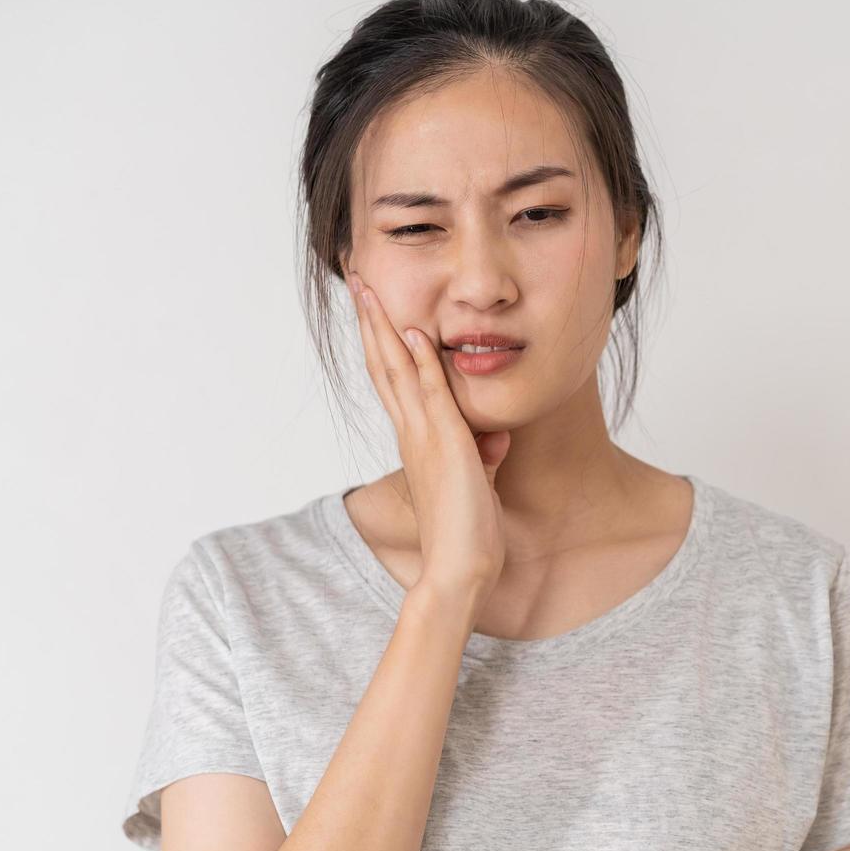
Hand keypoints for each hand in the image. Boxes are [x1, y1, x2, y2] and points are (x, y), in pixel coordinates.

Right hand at [346, 270, 511, 630]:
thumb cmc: (468, 534)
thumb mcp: (478, 482)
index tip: (372, 306)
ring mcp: (424, 436)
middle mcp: (412, 432)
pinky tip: (413, 331)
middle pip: (382, 362)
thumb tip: (495, 437)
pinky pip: (429, 393)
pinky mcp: (445, 445)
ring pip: (395, 369)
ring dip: (382, 325)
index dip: (381, 340)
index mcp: (416, 440)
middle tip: (355, 279)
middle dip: (370, 319)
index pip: (393, 378)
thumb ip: (482, 455)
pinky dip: (419, 361)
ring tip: (368, 288)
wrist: (460, 571)